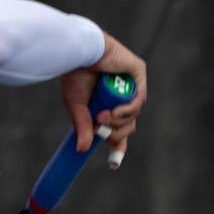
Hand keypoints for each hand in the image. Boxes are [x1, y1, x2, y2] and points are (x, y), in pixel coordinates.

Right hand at [60, 32, 146, 167]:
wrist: (78, 51)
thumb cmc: (74, 73)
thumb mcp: (77, 106)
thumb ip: (83, 127)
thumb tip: (82, 150)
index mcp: (107, 100)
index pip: (118, 126)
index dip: (118, 142)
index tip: (114, 162)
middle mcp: (121, 93)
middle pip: (128, 124)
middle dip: (117, 132)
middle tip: (103, 132)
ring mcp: (130, 83)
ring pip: (134, 114)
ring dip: (120, 121)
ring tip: (103, 117)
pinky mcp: (138, 72)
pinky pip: (139, 98)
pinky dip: (129, 109)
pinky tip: (116, 111)